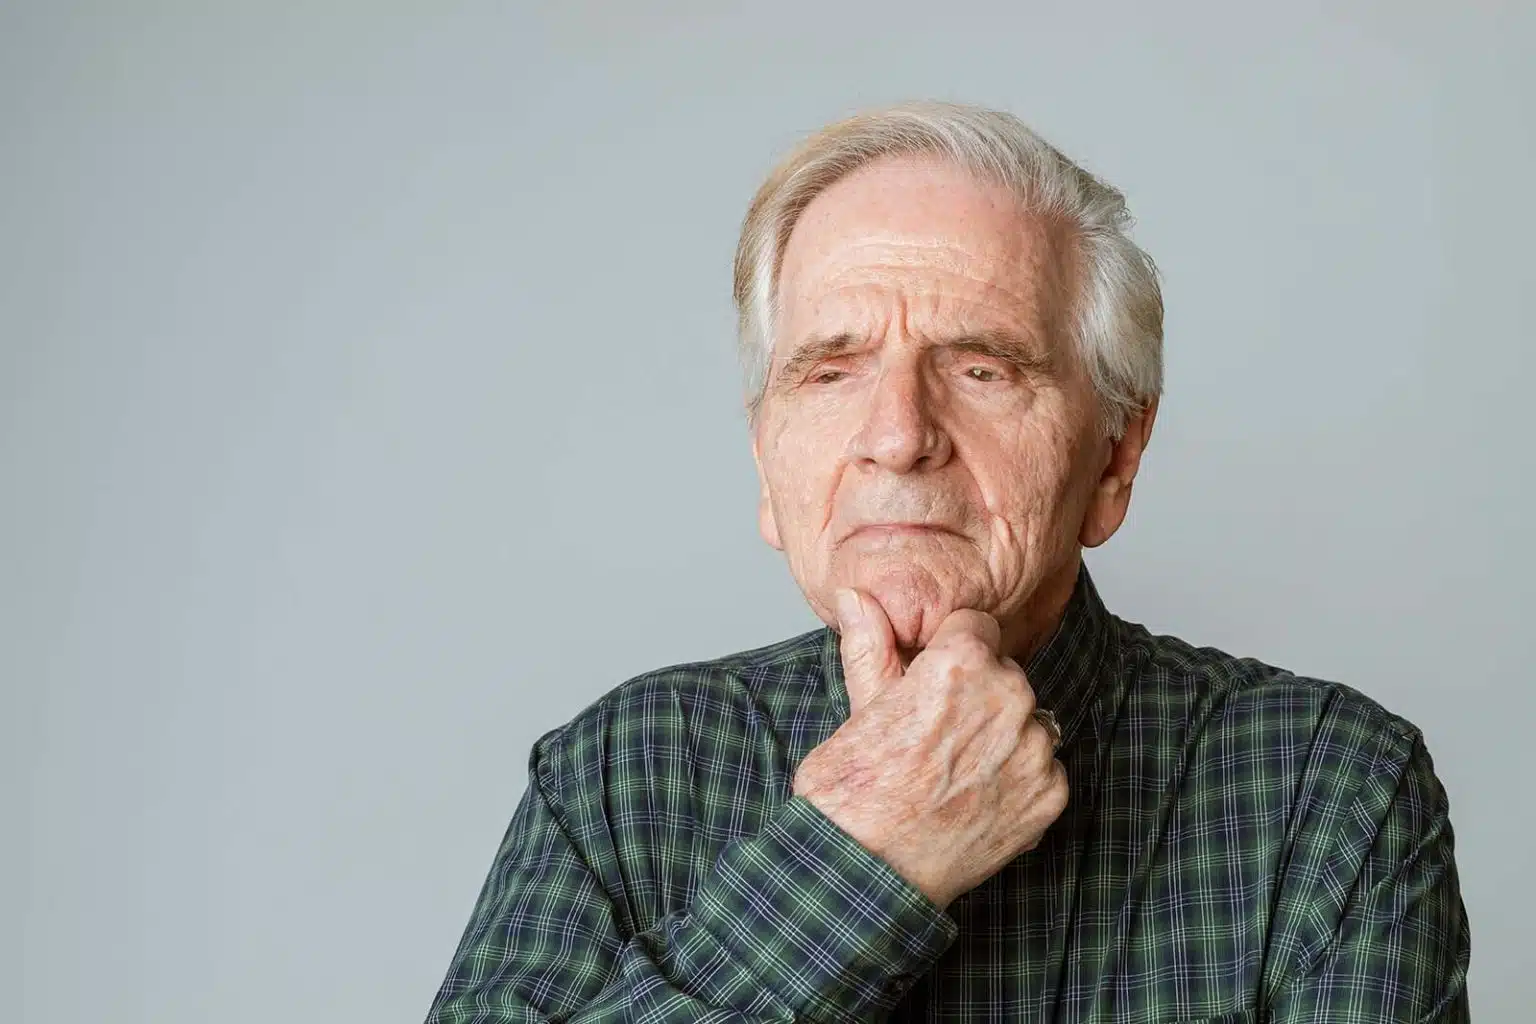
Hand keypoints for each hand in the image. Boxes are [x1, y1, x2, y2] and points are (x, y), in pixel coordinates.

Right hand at [792, 587, 1068, 908]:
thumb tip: (856, 595)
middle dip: (977, 696)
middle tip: (935, 736)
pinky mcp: (1051, 795)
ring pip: (1026, 722)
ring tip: (953, 772)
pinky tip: (974, 798)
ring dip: (1000, 738)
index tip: (930, 683)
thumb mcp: (858, 706)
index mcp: (962, 662)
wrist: (866, 872)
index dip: (949, 653)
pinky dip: (1017, 782)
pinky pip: (1043, 770)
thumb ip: (870, 643)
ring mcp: (1036, 750)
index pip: (976, 626)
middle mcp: (1010, 697)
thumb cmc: (852, 790)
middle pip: (1003, 675)